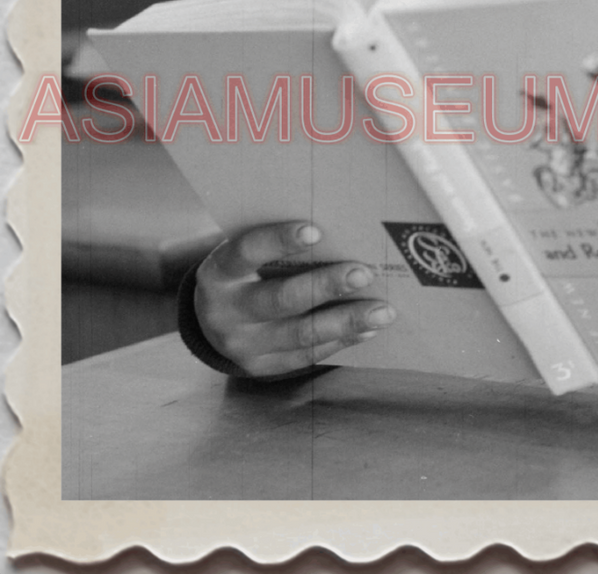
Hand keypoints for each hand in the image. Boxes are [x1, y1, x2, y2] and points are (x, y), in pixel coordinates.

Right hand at [194, 221, 395, 377]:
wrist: (213, 319)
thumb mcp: (248, 254)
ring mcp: (242, 345)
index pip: (247, 251)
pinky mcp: (261, 367)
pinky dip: (341, 341)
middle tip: (365, 273)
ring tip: (383, 311)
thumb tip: (343, 229)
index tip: (317, 231)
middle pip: (281, 299)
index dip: (279, 241)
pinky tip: (368, 329)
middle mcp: (226, 312)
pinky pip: (307, 355)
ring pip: (300, 334)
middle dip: (326, 286)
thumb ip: (279, 244)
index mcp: (219, 272)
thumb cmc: (246, 271)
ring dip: (347, 321)